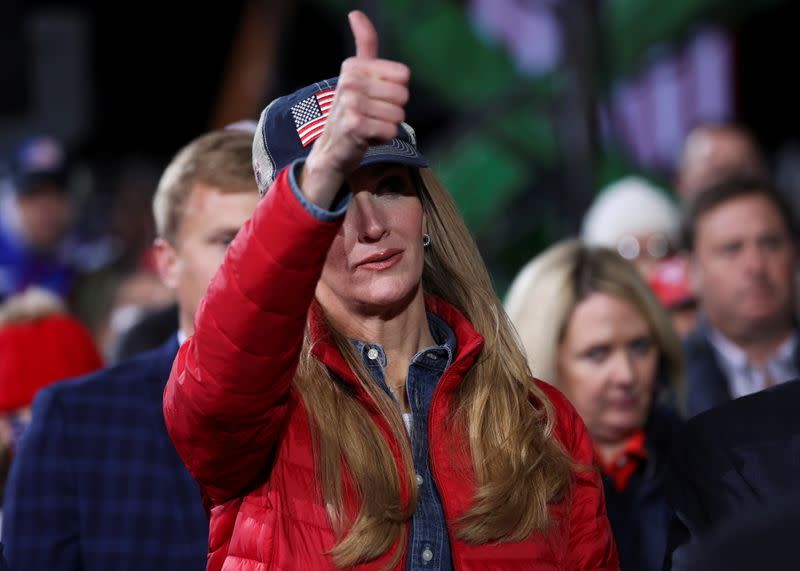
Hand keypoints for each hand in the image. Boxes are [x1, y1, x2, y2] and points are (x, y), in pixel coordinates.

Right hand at [300, 10, 409, 207]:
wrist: (332, 149)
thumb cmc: (351, 111)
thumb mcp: (358, 76)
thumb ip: (364, 45)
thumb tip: (356, 13)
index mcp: (353, 66)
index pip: (403, 75)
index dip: (395, 91)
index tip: (375, 98)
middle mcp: (349, 82)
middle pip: (403, 95)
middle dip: (393, 110)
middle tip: (372, 115)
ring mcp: (350, 104)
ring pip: (398, 115)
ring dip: (387, 126)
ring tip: (369, 126)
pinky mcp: (354, 126)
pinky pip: (390, 131)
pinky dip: (382, 139)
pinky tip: (366, 138)